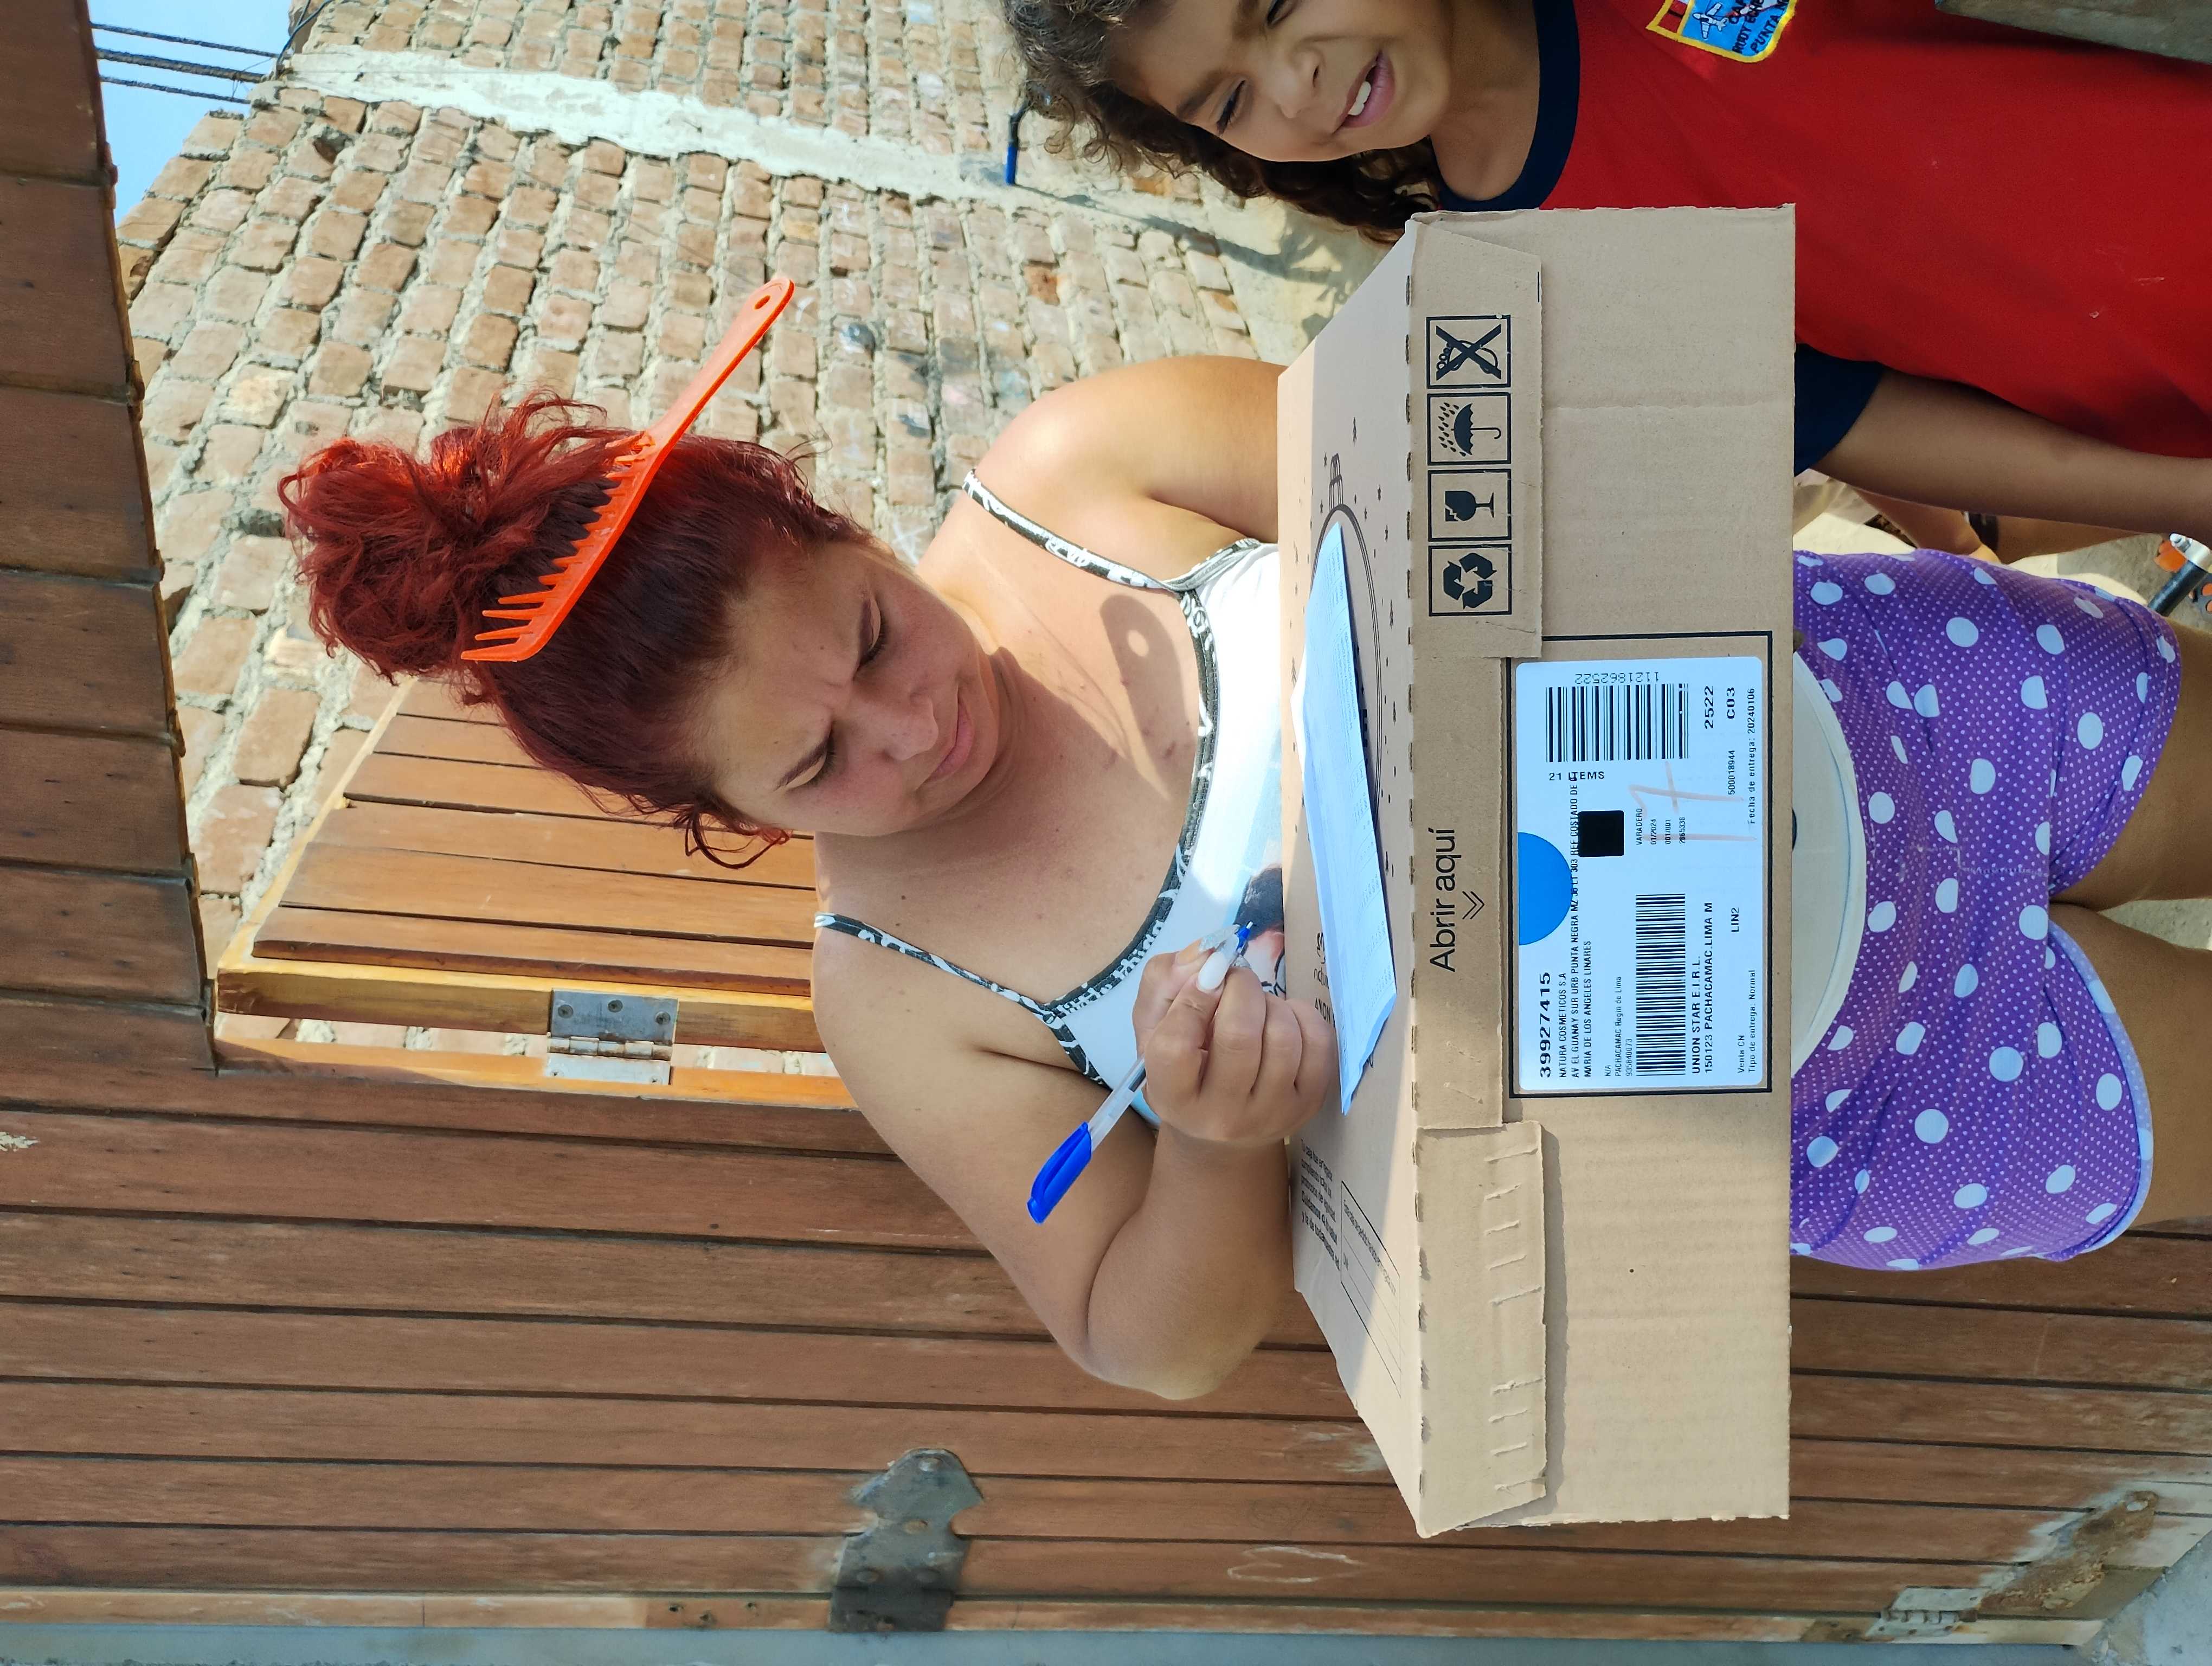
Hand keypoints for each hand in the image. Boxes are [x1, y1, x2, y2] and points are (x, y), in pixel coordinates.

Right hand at [1130, 940, 1335, 1148]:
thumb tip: (1209, 954)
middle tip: (1233, 981)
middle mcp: (1221, 1117)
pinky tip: (1282, 1020)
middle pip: (1239, 1036)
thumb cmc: (1183, 1068)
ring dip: (1270, 1003)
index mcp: (1172, 1099)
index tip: (1204, 980)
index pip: (1176, 1045)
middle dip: (1239, 988)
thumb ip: (1166, 980)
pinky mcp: (1308, 1105)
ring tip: (1256, 1007)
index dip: (1192, 999)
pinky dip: (1302, 1016)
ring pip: (1282, 1036)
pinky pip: (1318, 1043)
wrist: (1220, 1133)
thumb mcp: (1154, 1025)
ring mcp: (1270, 1114)